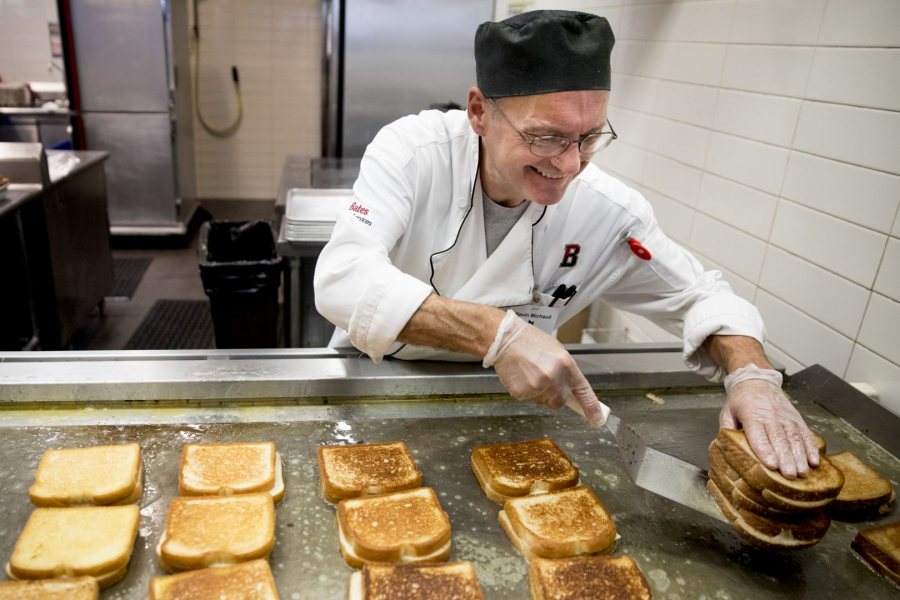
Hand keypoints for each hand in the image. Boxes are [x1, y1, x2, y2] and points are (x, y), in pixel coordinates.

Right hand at [483, 311, 609, 426]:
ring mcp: (537, 387)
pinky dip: (524, 391)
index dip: (591, 408)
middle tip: (544, 381)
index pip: (583, 392)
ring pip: (542, 401)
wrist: (505, 338)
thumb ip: (565, 372)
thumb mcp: (556, 352)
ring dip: (538, 392)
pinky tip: (520, 376)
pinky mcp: (522, 393)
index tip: (598, 420)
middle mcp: (554, 378)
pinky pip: (527, 399)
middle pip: (559, 402)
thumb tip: (571, 390)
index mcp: (566, 365)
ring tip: (529, 372)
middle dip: (554, 396)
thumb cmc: (530, 341)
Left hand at [720, 365, 819, 478]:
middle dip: (786, 458)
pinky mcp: (796, 418)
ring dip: (800, 456)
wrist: (757, 380)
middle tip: (789, 475)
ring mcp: (785, 417)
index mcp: (751, 415)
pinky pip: (806, 433)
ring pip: (794, 438)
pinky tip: (814, 461)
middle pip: (779, 439)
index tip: (771, 465)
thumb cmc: (741, 400)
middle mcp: (770, 416)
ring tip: (802, 472)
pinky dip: (811, 448)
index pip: (758, 435)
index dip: (765, 450)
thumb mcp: (727, 412)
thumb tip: (724, 450)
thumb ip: (726, 430)